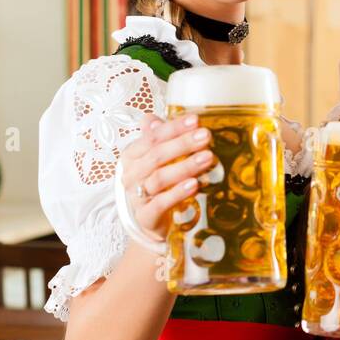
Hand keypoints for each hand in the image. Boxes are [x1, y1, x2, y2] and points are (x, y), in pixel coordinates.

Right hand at [117, 113, 216, 237]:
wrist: (149, 221)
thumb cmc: (154, 183)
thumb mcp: (155, 158)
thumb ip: (157, 138)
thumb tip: (153, 118)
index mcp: (132, 155)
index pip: (152, 137)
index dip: (174, 128)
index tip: (196, 120)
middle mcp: (131, 174)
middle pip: (156, 156)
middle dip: (183, 144)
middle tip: (206, 136)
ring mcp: (136, 196)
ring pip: (159, 178)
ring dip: (185, 166)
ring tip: (208, 158)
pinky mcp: (145, 216)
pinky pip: (161, 203)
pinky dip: (178, 193)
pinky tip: (195, 185)